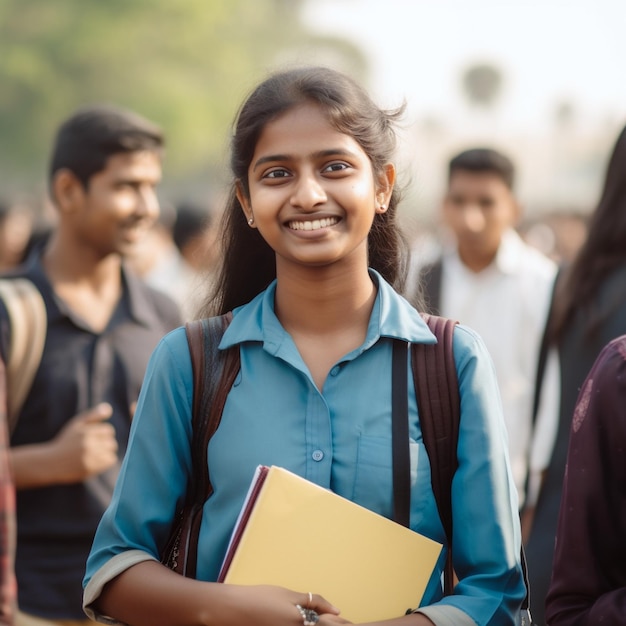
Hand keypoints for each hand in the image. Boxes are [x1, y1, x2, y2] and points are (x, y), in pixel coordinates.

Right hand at [49, 402, 117, 482]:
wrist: (50, 463)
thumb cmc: (66, 442)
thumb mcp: (76, 425)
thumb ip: (93, 415)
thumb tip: (109, 408)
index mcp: (85, 432)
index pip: (108, 430)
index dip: (103, 434)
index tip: (94, 438)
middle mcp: (88, 444)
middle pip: (111, 442)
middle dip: (105, 444)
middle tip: (93, 448)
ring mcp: (89, 457)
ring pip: (111, 452)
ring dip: (106, 454)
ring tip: (93, 455)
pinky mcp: (89, 468)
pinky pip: (109, 462)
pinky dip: (105, 462)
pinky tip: (95, 461)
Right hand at [221, 585, 350, 625]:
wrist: (234, 609)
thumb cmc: (261, 598)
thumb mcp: (289, 595)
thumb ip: (314, 602)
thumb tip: (336, 611)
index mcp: (301, 624)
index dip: (337, 623)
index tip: (346, 621)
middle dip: (325, 624)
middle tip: (337, 620)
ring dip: (312, 625)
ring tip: (312, 618)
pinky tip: (293, 621)